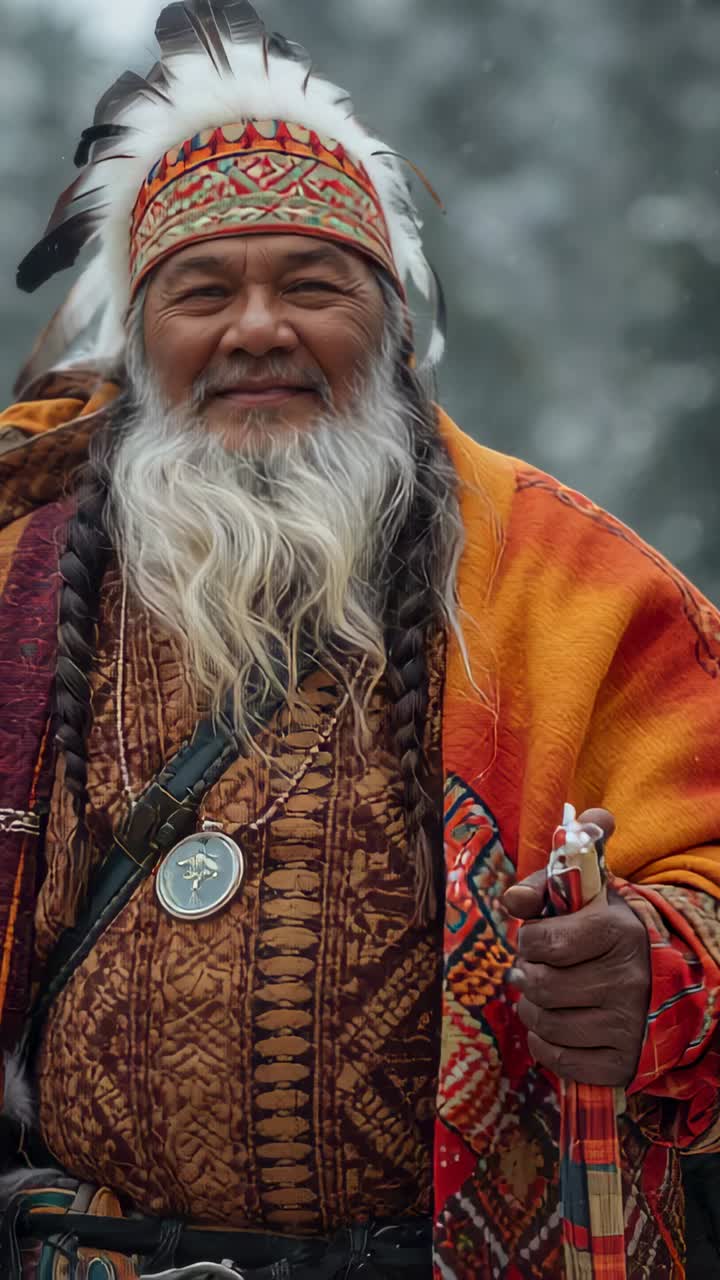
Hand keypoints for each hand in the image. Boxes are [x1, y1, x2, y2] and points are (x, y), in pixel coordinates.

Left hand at [502, 809, 650, 1086]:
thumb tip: (512, 900)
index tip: (535, 938)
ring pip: (547, 1024)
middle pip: (542, 985)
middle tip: (531, 969)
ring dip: (530, 1009)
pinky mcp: (622, 1063)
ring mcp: (628, 1026)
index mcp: (618, 933)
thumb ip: (543, 889)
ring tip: (538, 996)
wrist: (656, 973)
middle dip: (526, 975)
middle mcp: (628, 981)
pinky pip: (561, 1061)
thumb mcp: (584, 898)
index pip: (545, 942)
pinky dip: (544, 1044)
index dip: (528, 940)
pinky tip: (551, 1026)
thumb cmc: (606, 930)